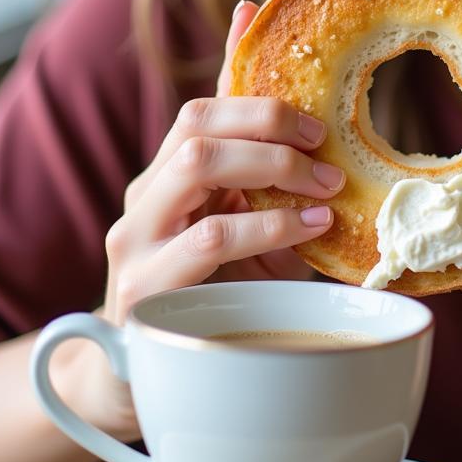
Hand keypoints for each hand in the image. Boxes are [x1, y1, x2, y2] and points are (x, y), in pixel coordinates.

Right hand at [59, 0, 344, 438]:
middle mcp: (144, 198)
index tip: (315, 106)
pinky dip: (268, 227)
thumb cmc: (209, 289)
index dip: (252, 87)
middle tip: (324, 143)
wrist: (139, 374)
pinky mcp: (143, 286)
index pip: (202, 108)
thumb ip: (264, 173)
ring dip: (272, 169)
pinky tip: (307, 233)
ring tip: (325, 188)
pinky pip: (210, 238)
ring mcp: (136, 241)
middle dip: (269, 123)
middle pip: (196, 124)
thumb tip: (316, 130)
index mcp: (167, 176)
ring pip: (197, 167)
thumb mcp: (241, 223)